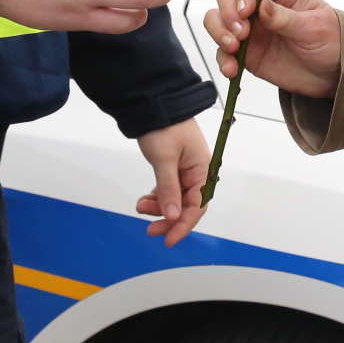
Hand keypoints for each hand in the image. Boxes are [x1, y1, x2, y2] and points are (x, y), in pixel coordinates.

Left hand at [134, 118, 208, 246]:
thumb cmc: (164, 126)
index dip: (184, 225)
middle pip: (187, 206)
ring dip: (159, 208)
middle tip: (151, 230)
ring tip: (141, 207)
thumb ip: (169, 189)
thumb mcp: (165, 158)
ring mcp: (184, 171)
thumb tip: (173, 217)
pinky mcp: (172, 168)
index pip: (198, 205)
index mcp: (202, 169)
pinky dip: (156, 198)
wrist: (153, 103)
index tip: (169, 239)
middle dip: (169, 220)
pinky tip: (144, 201)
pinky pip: (167, 190)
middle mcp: (196, 172)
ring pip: (175, 200)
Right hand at [203, 0, 341, 98]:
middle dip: (227, 11)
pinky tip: (231, 69)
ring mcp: (251, 29)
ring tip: (233, 48)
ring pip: (218, 19)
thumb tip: (262, 4)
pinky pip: (223, 52)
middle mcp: (262, 7)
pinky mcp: (246, 52)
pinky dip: (222, 59)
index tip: (246, 11)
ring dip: (219, 32)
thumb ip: (285, 17)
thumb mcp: (314, 27)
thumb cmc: (331, 41)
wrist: (334, 74)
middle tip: (241, 33)